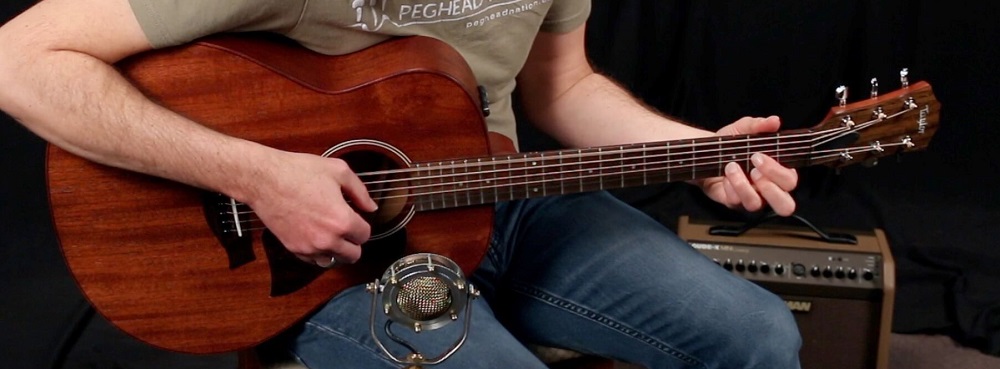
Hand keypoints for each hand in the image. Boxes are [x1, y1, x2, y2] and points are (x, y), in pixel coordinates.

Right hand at [244, 151, 377, 265]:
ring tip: (331, 233)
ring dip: (337, 250)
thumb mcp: (338, 171)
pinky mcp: (294, 249)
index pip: (365, 235)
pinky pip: (314, 261)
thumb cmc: (298, 172)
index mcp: (342, 220)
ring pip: (334, 261)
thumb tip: (371, 206)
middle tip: (347, 228)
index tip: (356, 218)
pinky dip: (318, 253)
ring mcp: (309, 247)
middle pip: (353, 255)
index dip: (362, 225)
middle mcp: (327, 239)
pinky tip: (316, 237)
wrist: (264, 180)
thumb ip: (360, 192)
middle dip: (353, 242)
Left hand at [697, 116, 797, 215]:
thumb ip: (759, 125)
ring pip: (756, 205)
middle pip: (785, 205)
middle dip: (770, 188)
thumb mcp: (743, 130)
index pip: (790, 181)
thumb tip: (774, 120)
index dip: (778, 172)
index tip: (758, 156)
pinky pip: (734, 202)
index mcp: (777, 172)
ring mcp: (750, 198)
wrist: (705, 152)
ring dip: (743, 186)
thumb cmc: (731, 144)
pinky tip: (723, 175)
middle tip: (754, 170)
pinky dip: (728, 187)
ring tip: (731, 167)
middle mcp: (767, 189)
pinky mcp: (732, 202)